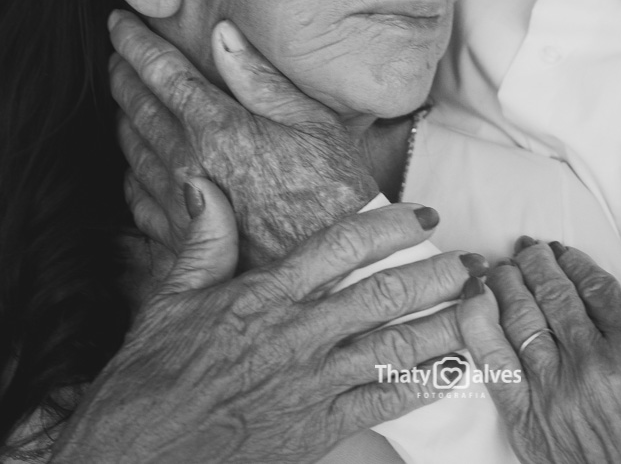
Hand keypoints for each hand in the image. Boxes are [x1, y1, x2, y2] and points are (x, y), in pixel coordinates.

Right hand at [52, 178, 473, 463]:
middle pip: (383, 296)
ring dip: (444, 325)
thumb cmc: (151, 377)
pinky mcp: (319, 428)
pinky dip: (426, 386)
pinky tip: (459, 371)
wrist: (138, 451)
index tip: (425, 216)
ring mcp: (312, 383)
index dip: (391, 227)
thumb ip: (204, 241)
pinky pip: (384, 403)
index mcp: (265, 296)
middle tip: (473, 262)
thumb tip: (206, 184)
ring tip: (482, 306)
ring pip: (395, 347)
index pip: (342, 247)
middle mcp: (297, 335)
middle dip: (435, 276)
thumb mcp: (170, 298)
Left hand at [109, 9, 377, 266]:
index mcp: (218, 129)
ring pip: (132, 155)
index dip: (135, 43)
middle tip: (117, 56)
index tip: (120, 23)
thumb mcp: (315, 123)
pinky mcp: (184, 243)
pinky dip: (131, 175)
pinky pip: (139, 203)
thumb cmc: (338, 194)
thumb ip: (262, 79)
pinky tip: (137, 168)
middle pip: (137, 110)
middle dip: (123, 76)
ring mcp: (181, 208)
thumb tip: (222, 34)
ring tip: (124, 103)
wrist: (337, 277)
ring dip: (124, 121)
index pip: (160, 74)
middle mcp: (189, 166)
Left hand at [458, 238, 620, 463]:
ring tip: (502, 266)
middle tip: (527, 247)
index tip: (562, 251)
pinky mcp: (526, 418)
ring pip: (521, 316)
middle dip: (538, 262)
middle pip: (555, 293)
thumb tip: (616, 318)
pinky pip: (493, 359)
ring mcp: (554, 388)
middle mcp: (592, 361)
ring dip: (508, 281)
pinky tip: (474, 298)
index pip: (595, 286)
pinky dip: (479, 322)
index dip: (574, 261)